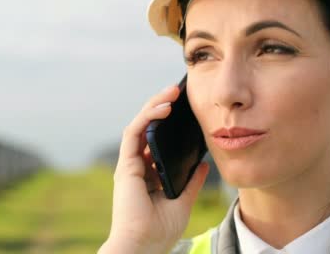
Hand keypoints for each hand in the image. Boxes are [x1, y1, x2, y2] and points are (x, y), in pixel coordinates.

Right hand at [99, 85, 209, 253]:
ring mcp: (130, 164)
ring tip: (172, 92)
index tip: (185, 110)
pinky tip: (164, 107)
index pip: (157, 141)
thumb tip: (203, 166)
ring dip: (154, 105)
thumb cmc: (158, 232)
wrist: (143, 247)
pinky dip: (148, 117)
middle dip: (161, 107)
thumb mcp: (183, 203)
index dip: (169, 124)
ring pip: (140, 125)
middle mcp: (137, 166)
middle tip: (178, 92)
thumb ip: (191, 183)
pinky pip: (135, 132)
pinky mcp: (126, 164)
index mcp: (149, 175)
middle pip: (148, 129)